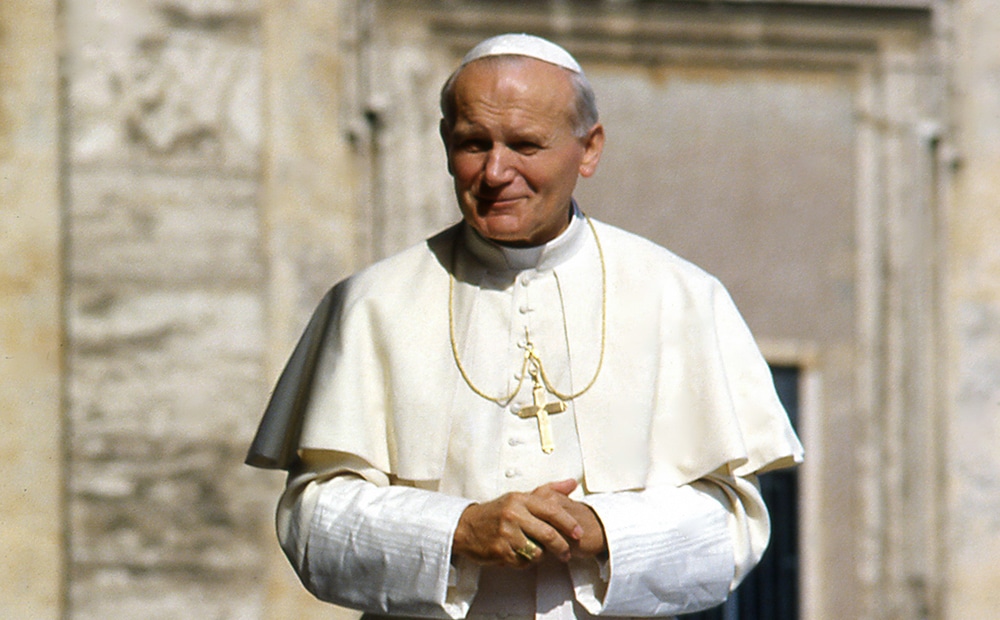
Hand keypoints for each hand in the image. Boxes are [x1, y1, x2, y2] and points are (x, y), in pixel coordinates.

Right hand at [452, 479, 606, 567]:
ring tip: (540, 553)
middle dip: (562, 546)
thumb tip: (572, 484)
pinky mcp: (500, 550)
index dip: (568, 523)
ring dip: (542, 556)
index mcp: (520, 499)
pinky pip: (523, 562)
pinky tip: (522, 555)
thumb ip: (548, 491)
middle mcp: (513, 514)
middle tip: (567, 553)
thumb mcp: (520, 497)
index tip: (579, 533)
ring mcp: (506, 533)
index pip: (551, 510)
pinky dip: (527, 562)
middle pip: (548, 534)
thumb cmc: (497, 512)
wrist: (466, 526)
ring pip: (537, 551)